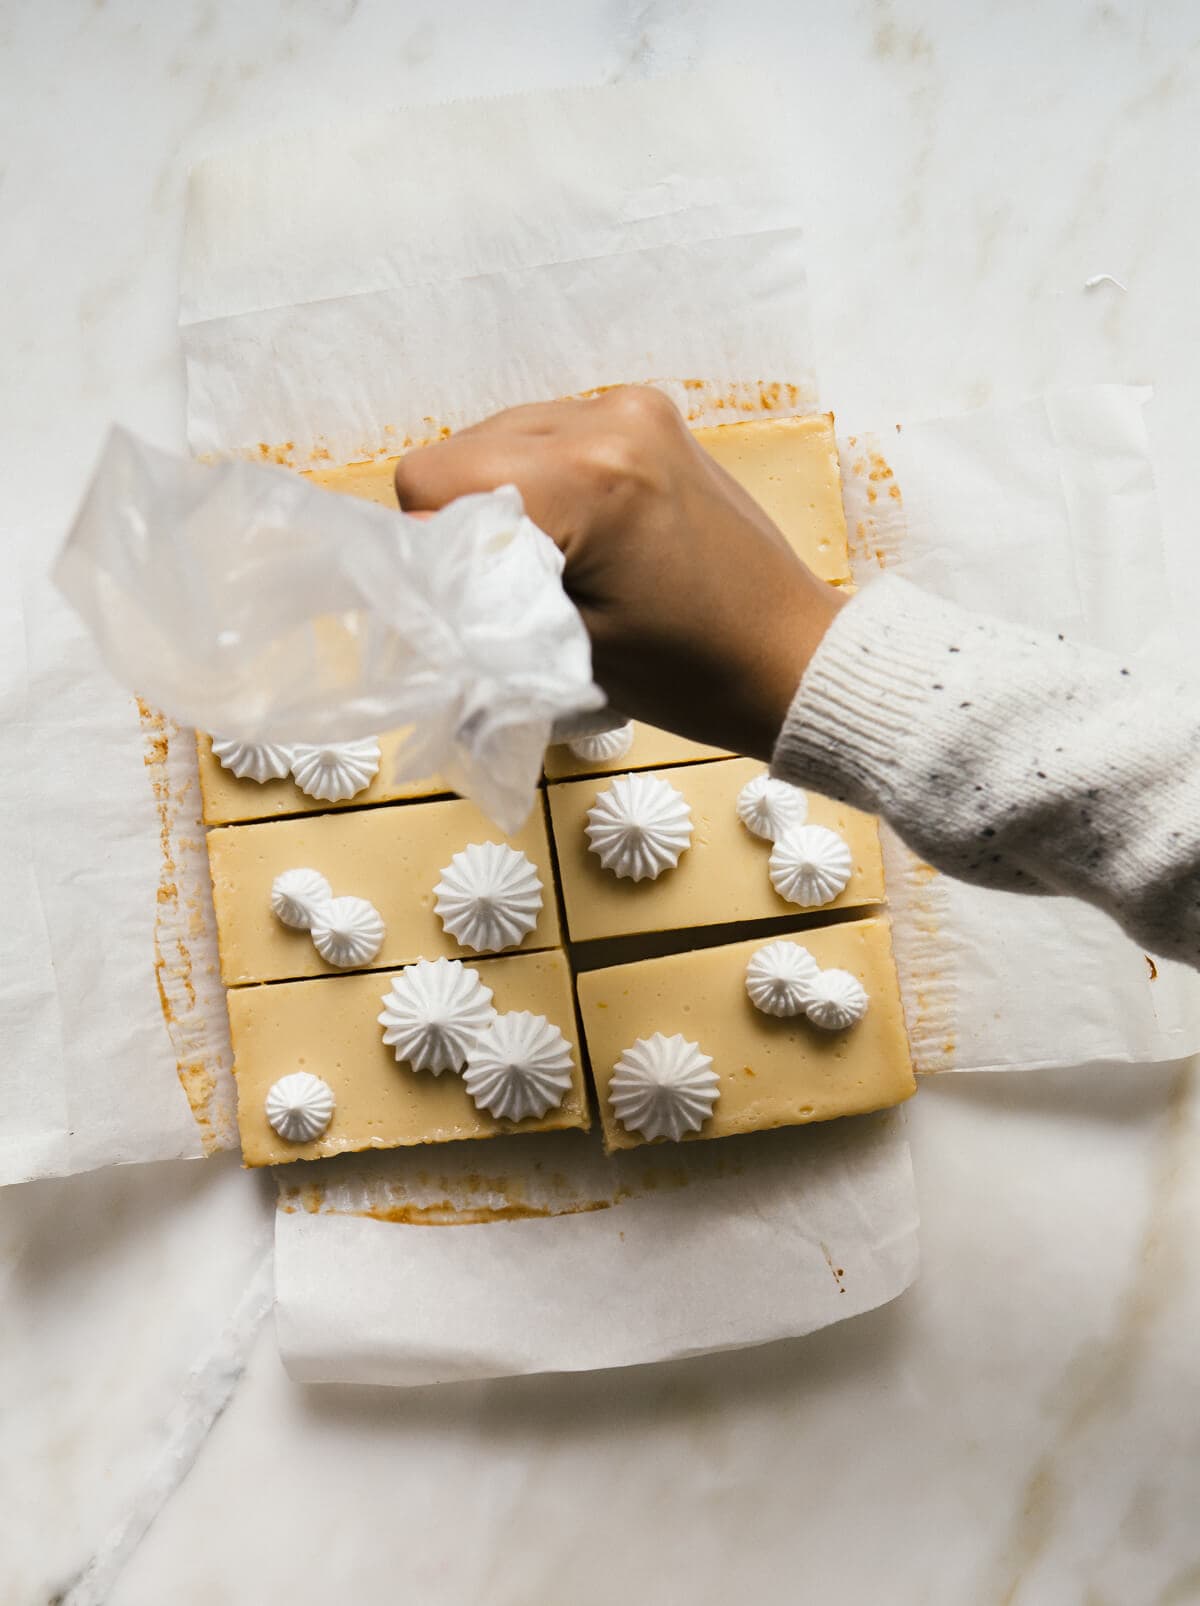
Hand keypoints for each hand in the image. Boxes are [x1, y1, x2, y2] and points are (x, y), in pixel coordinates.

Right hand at [394, 386, 845, 759]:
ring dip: (507, 498)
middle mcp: (608, 417)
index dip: (430, 547)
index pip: (430, 478)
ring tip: (560, 564)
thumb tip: (412, 576)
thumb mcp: (566, 649)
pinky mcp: (649, 415)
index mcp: (586, 475)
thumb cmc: (692, 674)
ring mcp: (632, 408)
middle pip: (461, 451)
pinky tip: (588, 535)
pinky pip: (552, 435)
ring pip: (501, 438)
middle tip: (516, 590)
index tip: (473, 599)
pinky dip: (547, 482)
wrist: (791, 657)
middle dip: (468, 521)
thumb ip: (480, 598)